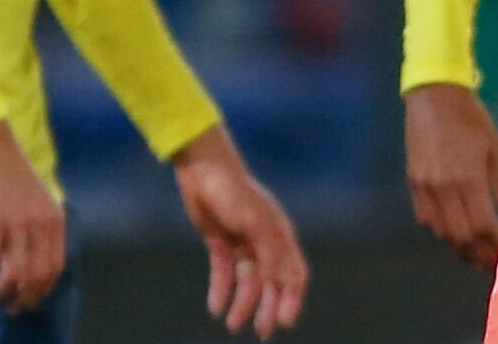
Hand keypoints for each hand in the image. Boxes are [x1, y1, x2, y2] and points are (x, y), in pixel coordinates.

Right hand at [0, 121, 66, 312]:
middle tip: (12, 307)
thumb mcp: (39, 199)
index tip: (32, 298)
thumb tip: (34, 259)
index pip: (56, 266)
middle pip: (38, 275)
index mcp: (55, 219)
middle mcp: (40, 225)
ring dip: (3, 294)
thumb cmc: (12, 172)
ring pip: (15, 274)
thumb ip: (41, 226)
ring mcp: (17, 224)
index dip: (43, 288)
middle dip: (25, 298)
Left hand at [172, 126, 308, 337]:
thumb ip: (270, 252)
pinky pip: (224, 272)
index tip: (285, 321)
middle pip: (271, 282)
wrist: (203, 170)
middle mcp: (264, 241)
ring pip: (247, 281)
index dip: (293, 298)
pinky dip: (221, 290)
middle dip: (268, 308)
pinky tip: (215, 308)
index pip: (294, 273)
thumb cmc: (234, 192)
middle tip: (261, 332)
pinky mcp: (220, 240)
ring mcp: (242, 241)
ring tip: (232, 324)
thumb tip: (280, 283)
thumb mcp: (255, 223)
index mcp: (280, 235)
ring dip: (242, 303)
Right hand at [403, 83, 497, 266]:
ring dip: (459, 246)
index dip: (493, 246)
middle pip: (460, 237)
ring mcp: (425, 187)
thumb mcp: (495, 148)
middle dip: (477, 254)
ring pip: (441, 231)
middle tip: (490, 262)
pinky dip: (441, 229)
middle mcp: (444, 188)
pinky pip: (425, 218)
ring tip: (474, 251)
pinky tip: (453, 229)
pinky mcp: (413, 182)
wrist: (434, 95)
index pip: (481, 227)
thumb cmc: (471, 118)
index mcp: (468, 178)